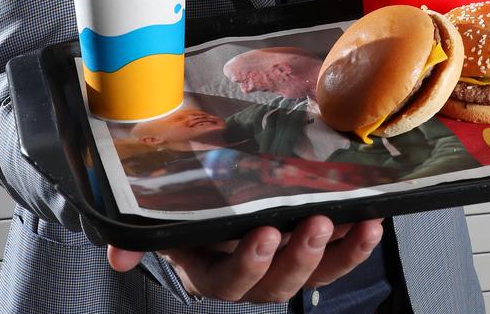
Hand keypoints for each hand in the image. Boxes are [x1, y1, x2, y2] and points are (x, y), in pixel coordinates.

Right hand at [107, 215, 383, 301]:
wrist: (205, 206)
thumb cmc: (185, 213)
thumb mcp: (161, 223)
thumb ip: (142, 238)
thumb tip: (117, 254)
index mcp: (212, 271)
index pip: (228, 279)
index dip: (247, 263)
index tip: (262, 235)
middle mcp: (251, 276)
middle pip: (277, 283)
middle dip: (298, 257)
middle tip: (315, 224)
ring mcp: (284, 266)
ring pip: (313, 275)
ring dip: (339, 254)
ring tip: (357, 224)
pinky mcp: (311, 251)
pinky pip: (337, 258)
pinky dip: (356, 243)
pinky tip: (371, 221)